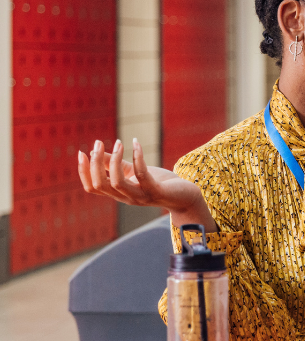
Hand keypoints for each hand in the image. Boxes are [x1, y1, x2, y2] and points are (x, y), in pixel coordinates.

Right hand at [78, 138, 217, 229]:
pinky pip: (141, 175)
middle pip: (101, 184)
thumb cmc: (159, 182)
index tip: (81, 152)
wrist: (186, 196)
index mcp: (119, 193)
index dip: (83, 171)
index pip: (92, 187)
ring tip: (118, 142)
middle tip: (99, 143)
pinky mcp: (156, 192)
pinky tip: (136, 143)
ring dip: (114, 160)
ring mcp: (141, 196)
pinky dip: (137, 157)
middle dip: (95, 163)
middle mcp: (127, 198)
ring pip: (117, 183)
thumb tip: (96, 151)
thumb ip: (115, 164)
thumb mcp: (133, 171)